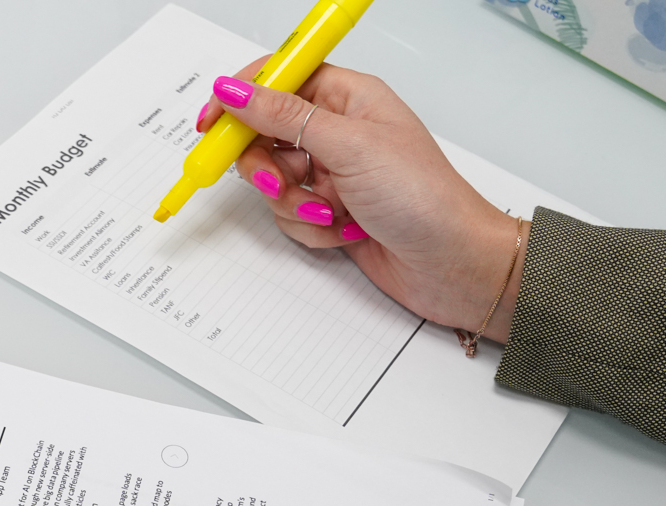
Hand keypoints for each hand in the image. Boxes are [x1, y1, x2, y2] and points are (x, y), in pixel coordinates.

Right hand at [200, 63, 525, 342]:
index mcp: (349, 98)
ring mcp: (333, 173)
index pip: (280, 79)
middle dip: (265, 165)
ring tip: (329, 213)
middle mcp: (338, 132)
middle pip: (265, 133)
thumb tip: (236, 90)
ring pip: (273, 179)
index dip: (242, 96)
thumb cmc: (424, 198)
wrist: (452, 265)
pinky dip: (309, 228)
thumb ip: (285, 116)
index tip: (212, 122)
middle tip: (279, 182)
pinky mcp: (329, 211)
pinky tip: (344, 231)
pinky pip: (289, 214)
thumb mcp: (349, 146)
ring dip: (293, 203)